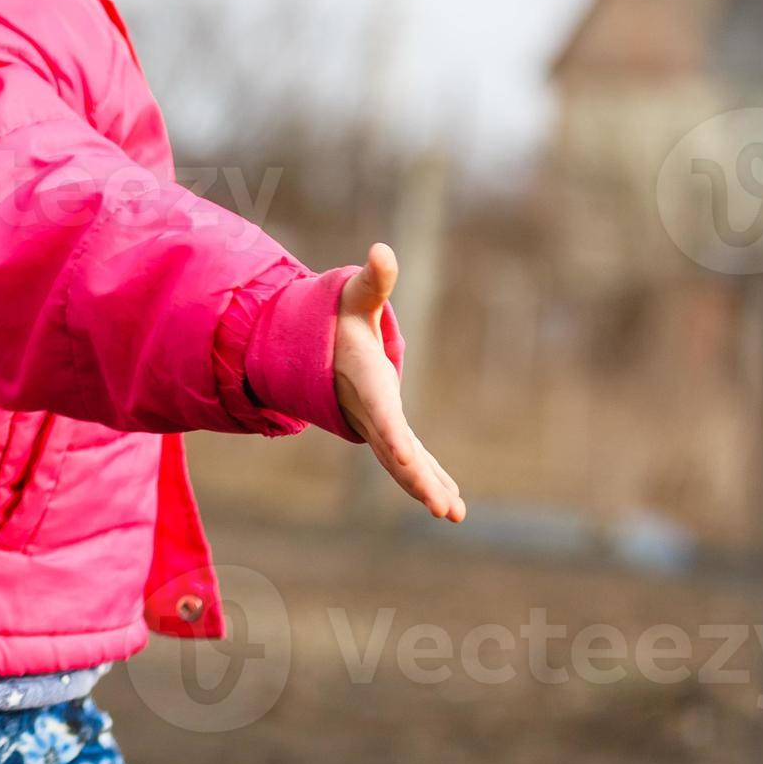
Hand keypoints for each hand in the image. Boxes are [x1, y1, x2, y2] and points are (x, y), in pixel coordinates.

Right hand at [334, 243, 466, 523]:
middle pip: (394, 452)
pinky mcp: (386, 431)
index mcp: (364, 382)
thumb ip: (373, 280)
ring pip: (401, 464)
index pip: (382, 414)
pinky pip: (407, 461)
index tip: (407, 461)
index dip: (395, 436)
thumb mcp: (353, 296)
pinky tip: (450, 502)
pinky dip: (426, 479)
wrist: (309, 349)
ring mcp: (376, 426)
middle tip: (444, 508)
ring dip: (426, 488)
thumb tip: (382, 250)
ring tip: (454, 513)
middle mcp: (368, 412)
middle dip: (418, 480)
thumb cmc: (336, 317)